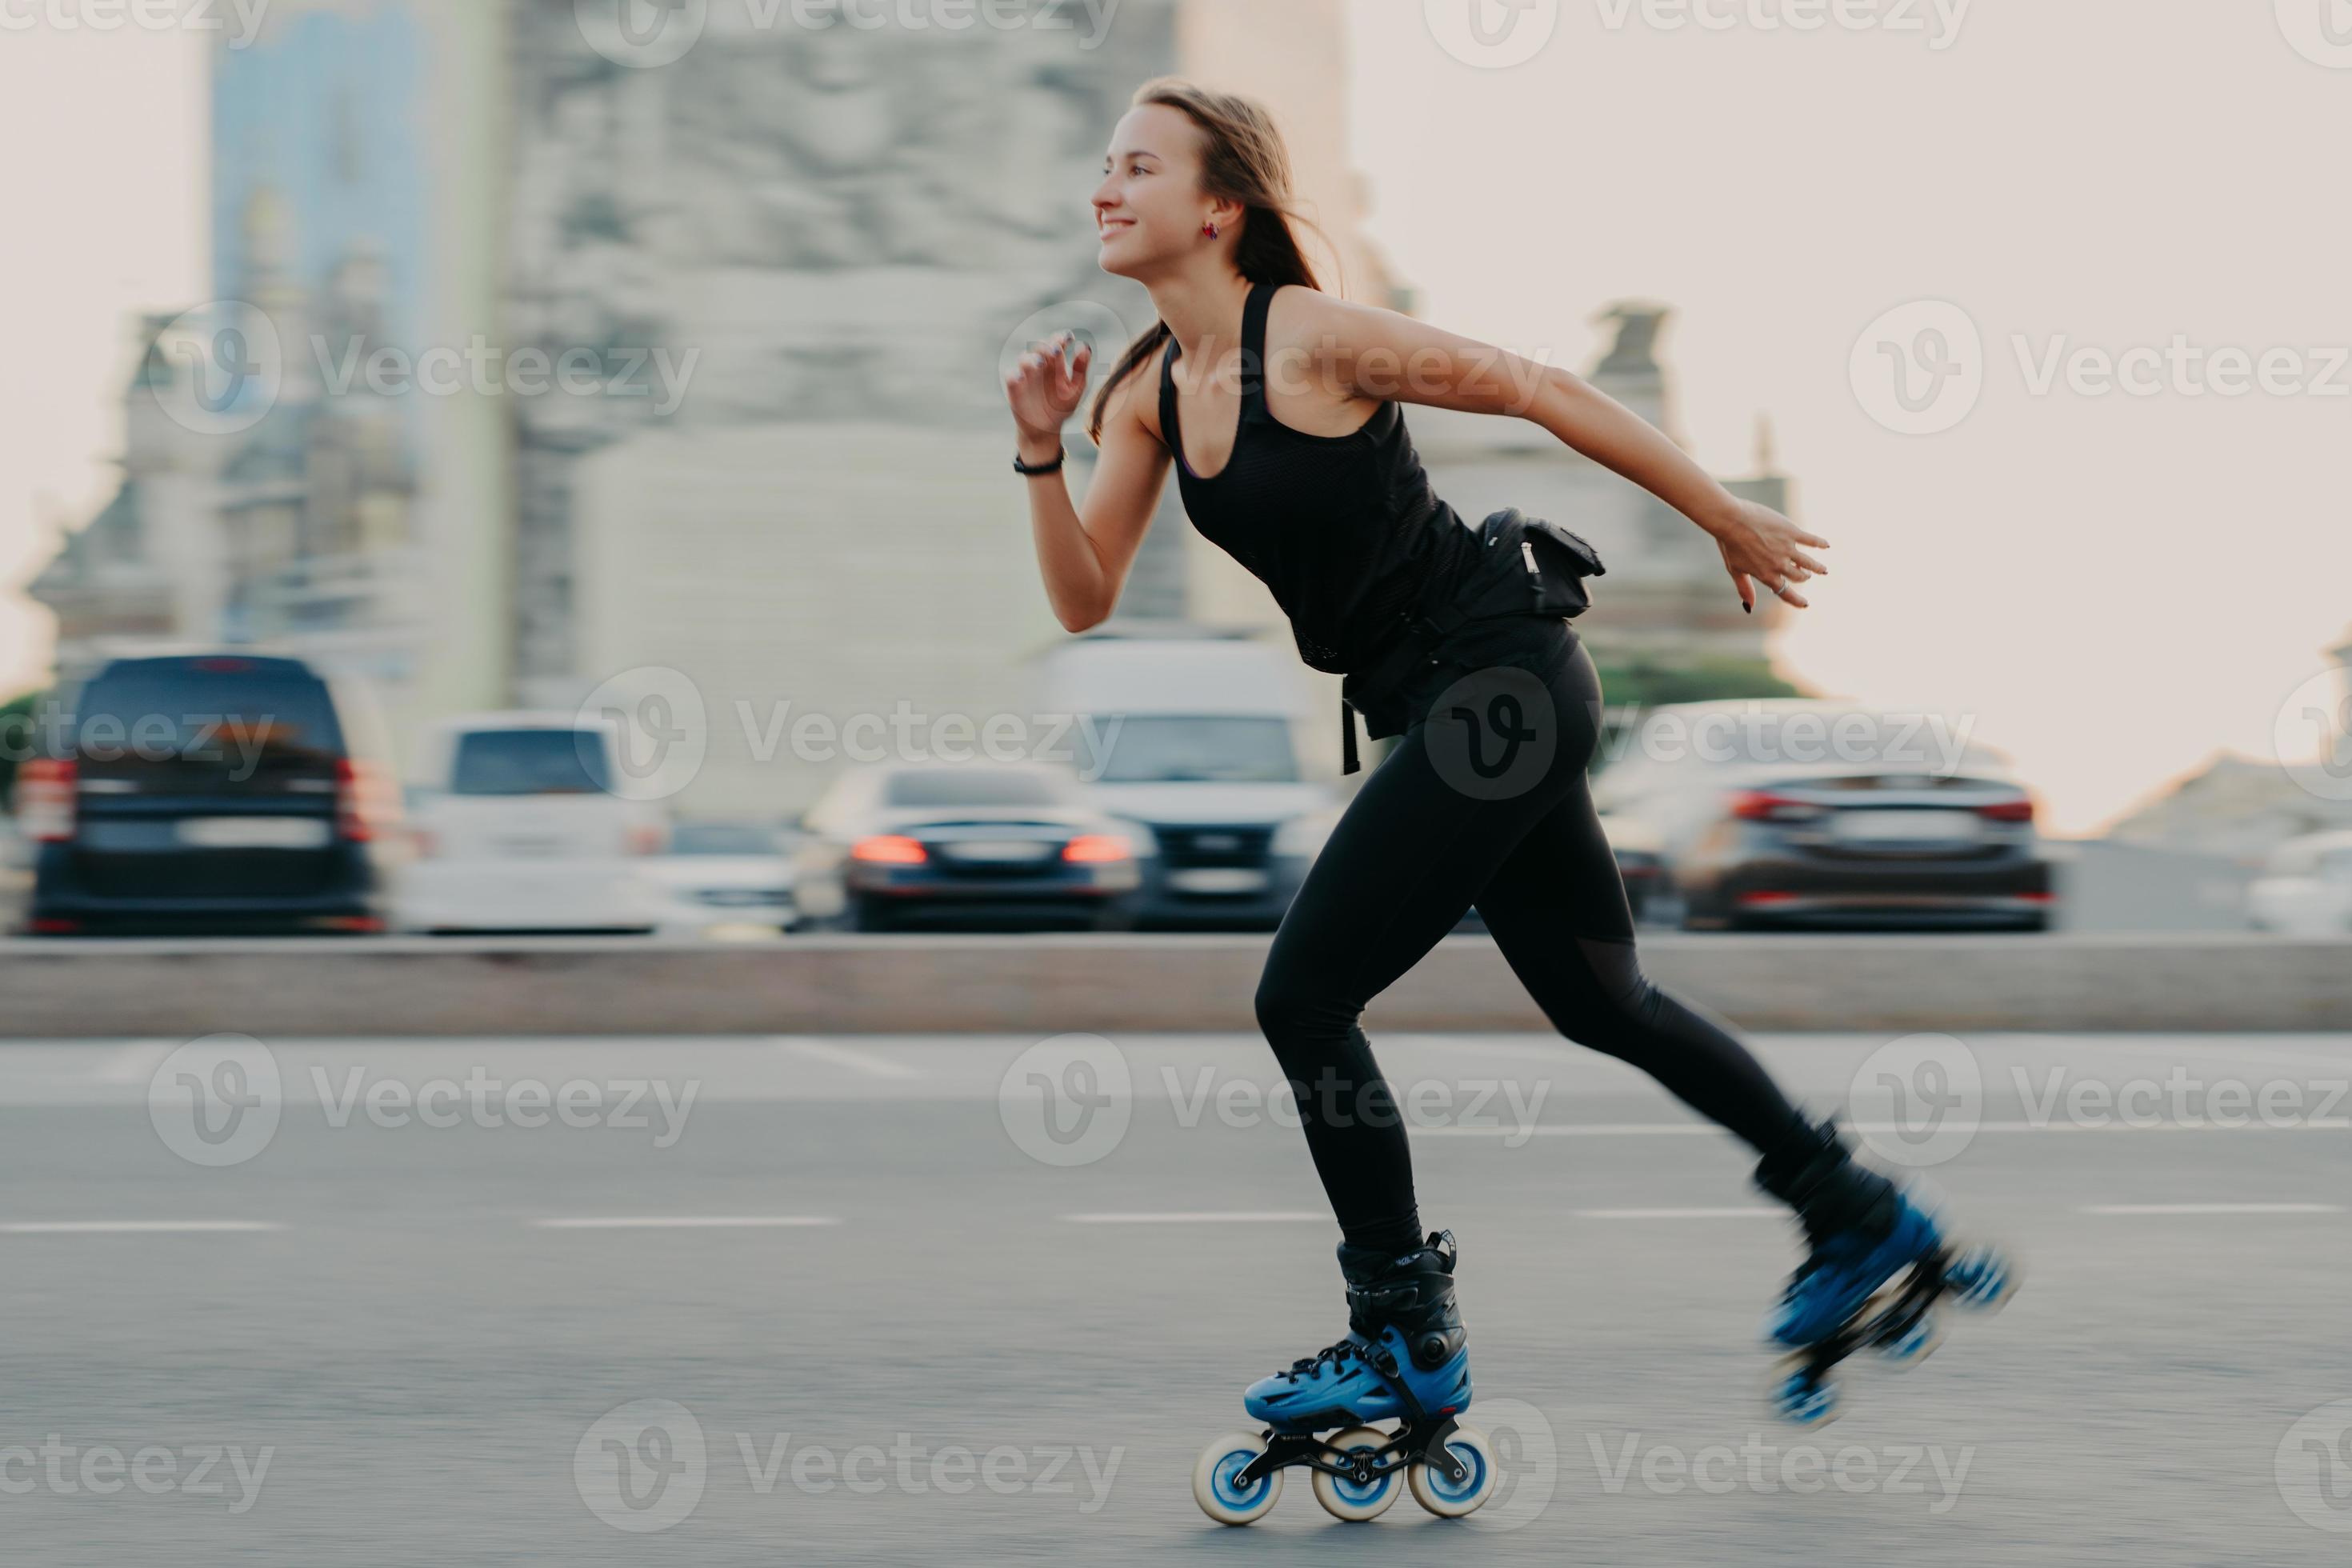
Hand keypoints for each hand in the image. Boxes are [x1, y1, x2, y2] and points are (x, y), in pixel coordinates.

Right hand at [1004, 330, 1090, 456]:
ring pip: (1024, 358)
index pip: (1056, 344)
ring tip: (1040, 363)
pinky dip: (1014, 375)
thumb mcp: (1075, 389)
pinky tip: (1021, 378)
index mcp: (1055, 363)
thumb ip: (1080, 368)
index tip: (1068, 338)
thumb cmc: (1062, 406)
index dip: (1061, 338)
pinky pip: (1010, 377)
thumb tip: (1085, 347)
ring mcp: (1026, 375)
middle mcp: (1039, 365)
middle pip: (1039, 347)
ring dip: (1031, 359)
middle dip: (1046, 347)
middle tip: (1056, 350)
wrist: (1047, 429)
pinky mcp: (1014, 388)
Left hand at [1709, 498, 1829, 610]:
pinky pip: (1811, 540)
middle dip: (1804, 578)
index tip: (1805, 604)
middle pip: (1798, 577)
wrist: (1731, 520)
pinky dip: (1820, 543)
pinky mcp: (1791, 532)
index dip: (1797, 600)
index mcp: (1766, 575)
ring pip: (1808, 562)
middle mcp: (1779, 564)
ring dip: (1817, 567)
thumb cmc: (1729, 544)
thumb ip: (1744, 588)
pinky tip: (1826, 545)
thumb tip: (1749, 607)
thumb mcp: (1734, 569)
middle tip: (1807, 576)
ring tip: (1824, 570)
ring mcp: (1787, 548)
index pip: (1785, 592)